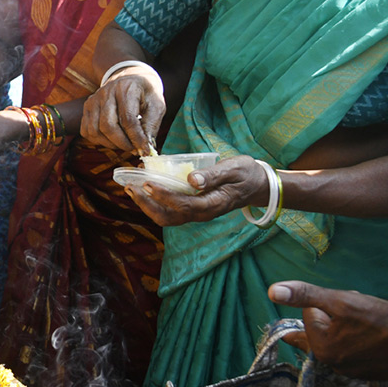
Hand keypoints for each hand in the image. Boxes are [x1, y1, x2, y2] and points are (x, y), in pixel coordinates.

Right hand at [81, 65, 164, 154]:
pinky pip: (87, 131)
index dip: (136, 138)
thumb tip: (146, 148)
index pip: (127, 119)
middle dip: (122, 143)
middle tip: (134, 148)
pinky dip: (99, 141)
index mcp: (125, 89)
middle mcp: (105, 93)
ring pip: (95, 131)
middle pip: (108, 126)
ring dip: (110, 144)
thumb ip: (152, 125)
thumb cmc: (145, 93)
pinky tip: (112, 138)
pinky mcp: (87, 108)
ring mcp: (93, 100)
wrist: (129, 77)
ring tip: (124, 143)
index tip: (145, 150)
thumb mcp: (156, 104)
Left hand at [120, 154, 268, 226]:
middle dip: (146, 204)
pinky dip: (155, 201)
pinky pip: (170, 210)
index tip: (147, 183)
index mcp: (212, 205)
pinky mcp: (193, 208)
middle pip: (168, 217)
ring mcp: (196, 213)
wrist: (257, 185)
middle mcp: (202, 213)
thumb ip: (212, 175)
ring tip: (131, 188)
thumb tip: (191, 180)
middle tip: (130, 187)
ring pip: (167, 217)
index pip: (182, 205)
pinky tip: (145, 186)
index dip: (163, 196)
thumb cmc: (246, 174)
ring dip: (147, 204)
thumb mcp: (233, 169)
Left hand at [268, 279, 387, 379]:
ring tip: (367, 323)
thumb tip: (271, 292)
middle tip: (358, 314)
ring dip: (346, 328)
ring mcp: (352, 372)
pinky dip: (359, 341)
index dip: (326, 305)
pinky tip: (374, 335)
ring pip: (338, 339)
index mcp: (321, 348)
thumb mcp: (339, 300)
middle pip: (322, 329)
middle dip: (334, 317)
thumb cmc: (381, 317)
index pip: (309, 315)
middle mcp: (333, 365)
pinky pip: (354, 350)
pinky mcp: (369, 373)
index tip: (346, 306)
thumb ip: (304, 295)